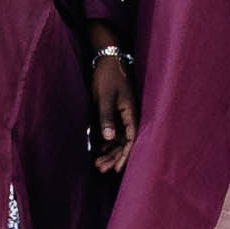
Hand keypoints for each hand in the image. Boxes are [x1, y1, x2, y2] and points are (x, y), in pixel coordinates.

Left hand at [86, 46, 138, 172]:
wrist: (107, 58)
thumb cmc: (108, 76)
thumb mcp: (105, 97)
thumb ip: (107, 117)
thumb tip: (110, 139)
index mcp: (131, 112)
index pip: (131, 140)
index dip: (125, 155)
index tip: (117, 169)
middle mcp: (129, 115)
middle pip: (125, 142)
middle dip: (114, 157)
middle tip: (101, 169)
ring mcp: (123, 114)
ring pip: (119, 139)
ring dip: (110, 151)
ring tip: (98, 164)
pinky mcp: (116, 111)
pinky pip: (114, 131)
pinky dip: (107, 142)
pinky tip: (99, 150)